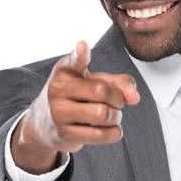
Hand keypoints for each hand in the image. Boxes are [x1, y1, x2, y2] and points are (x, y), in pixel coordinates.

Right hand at [12, 40, 140, 172]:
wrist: (44, 122)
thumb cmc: (76, 97)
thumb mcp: (92, 81)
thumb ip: (118, 83)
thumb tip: (135, 98)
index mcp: (65, 70)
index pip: (74, 60)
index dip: (80, 54)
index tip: (83, 46)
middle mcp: (58, 89)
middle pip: (102, 91)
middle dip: (118, 98)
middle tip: (116, 103)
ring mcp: (58, 112)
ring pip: (102, 114)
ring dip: (116, 117)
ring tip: (112, 116)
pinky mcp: (64, 134)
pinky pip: (100, 134)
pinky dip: (114, 132)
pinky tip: (111, 129)